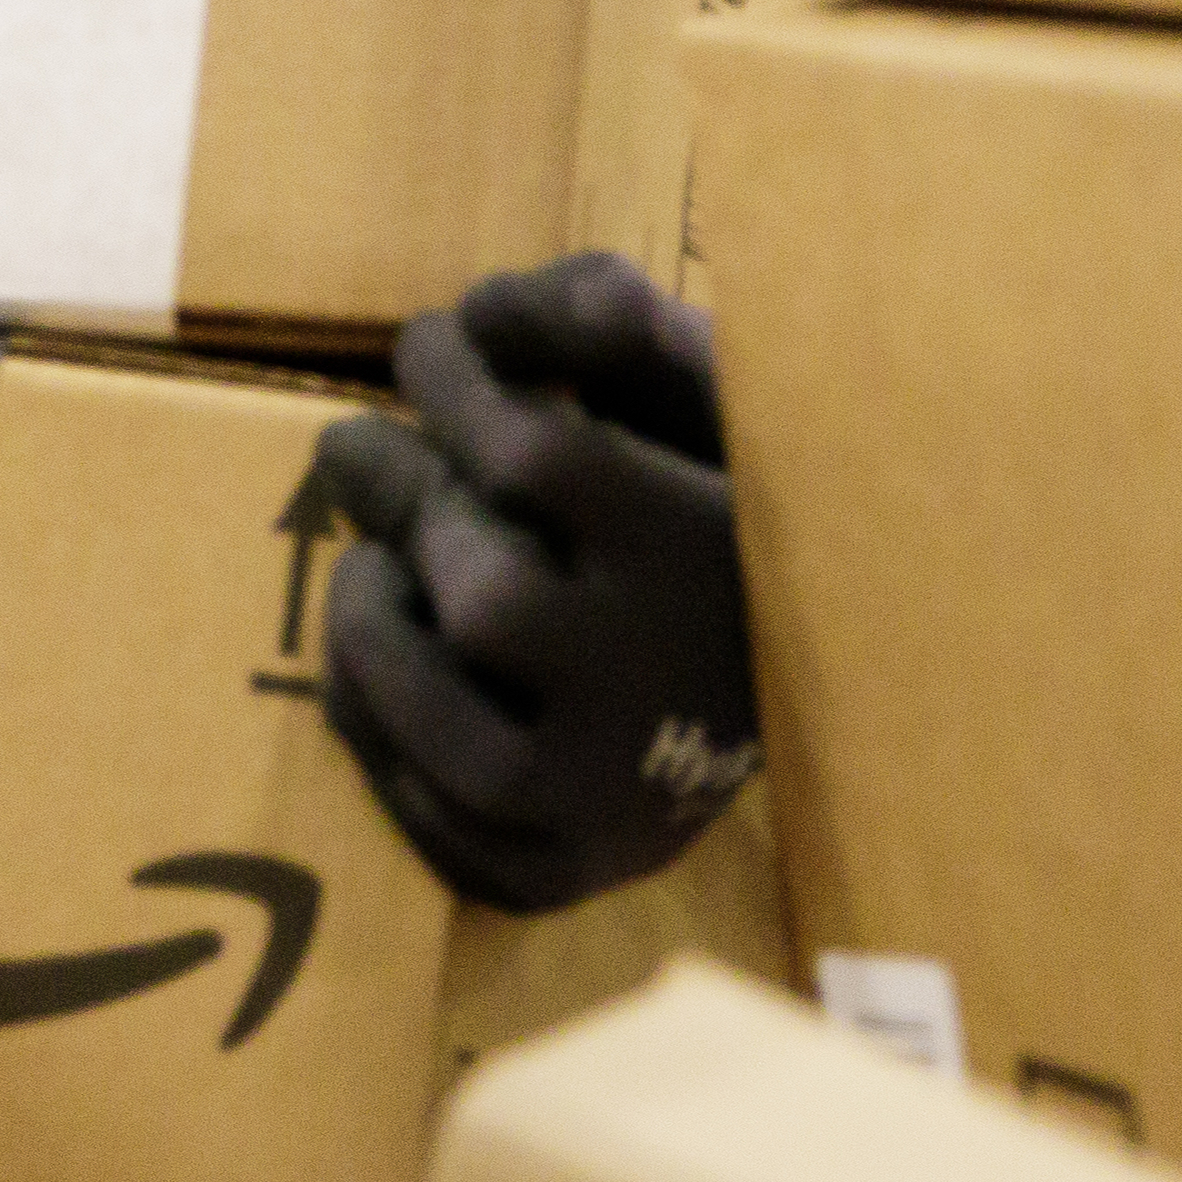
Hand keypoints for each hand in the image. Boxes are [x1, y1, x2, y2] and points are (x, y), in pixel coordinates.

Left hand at [312, 251, 759, 912]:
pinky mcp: (562, 870)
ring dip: (373, 622)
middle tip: (364, 450)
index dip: (451, 380)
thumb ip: (612, 325)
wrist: (817, 682)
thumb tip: (484, 311)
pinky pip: (424, 815)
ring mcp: (608, 798)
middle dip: (404, 497)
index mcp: (707, 555)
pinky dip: (375, 728)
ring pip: (440, 719)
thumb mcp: (709, 395)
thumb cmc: (726, 505)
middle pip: (484, 590)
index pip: (533, 455)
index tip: (428, 348)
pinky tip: (388, 655)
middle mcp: (662, 689)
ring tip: (373, 563)